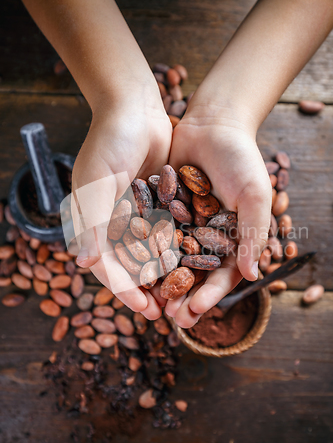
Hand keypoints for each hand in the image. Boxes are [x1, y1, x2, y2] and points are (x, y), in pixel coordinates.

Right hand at [71, 85, 171, 319]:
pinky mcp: (159, 202)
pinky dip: (178, 250)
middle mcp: (115, 222)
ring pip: (152, 253)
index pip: (108, 265)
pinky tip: (194, 264)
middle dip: (148, 289)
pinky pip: (168, 232)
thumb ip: (93, 221)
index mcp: (94, 221)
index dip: (124, 289)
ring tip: (183, 296)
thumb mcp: (98, 179)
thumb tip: (84, 264)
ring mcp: (138, 213)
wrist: (135, 107)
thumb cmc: (111, 140)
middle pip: (131, 265)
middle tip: (166, 312)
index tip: (144, 308)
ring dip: (165, 275)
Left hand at [165, 101, 271, 327]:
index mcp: (232, 238)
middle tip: (170, 318)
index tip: (195, 312)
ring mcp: (183, 224)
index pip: (222, 275)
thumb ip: (254, 234)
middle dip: (182, 297)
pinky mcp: (161, 209)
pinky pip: (152, 235)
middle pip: (193, 275)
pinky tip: (132, 269)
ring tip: (148, 303)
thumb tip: (254, 275)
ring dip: (161, 283)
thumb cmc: (241, 159)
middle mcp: (206, 236)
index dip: (210, 295)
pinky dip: (144, 252)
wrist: (213, 123)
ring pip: (169, 260)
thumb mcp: (255, 196)